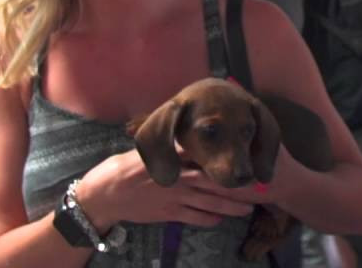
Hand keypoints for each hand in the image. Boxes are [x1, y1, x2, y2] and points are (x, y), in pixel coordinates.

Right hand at [78, 149, 256, 229]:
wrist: (106, 193)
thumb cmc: (126, 168)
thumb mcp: (151, 152)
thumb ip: (173, 149)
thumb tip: (191, 140)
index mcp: (174, 160)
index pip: (206, 160)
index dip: (227, 162)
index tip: (246, 163)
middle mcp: (178, 179)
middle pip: (213, 184)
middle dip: (235, 188)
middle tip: (256, 190)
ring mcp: (174, 198)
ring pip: (208, 203)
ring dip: (229, 207)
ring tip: (247, 209)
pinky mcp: (168, 214)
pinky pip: (193, 218)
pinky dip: (208, 219)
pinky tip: (220, 220)